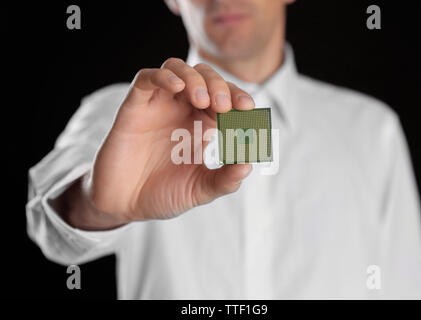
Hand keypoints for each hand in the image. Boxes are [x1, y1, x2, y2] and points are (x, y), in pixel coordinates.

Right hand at [79, 58, 254, 228]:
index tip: (248, 108)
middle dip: (219, 86)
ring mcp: (158, 106)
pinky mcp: (135, 107)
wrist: (125, 205)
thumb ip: (224, 180)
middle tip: (225, 107)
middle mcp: (181, 110)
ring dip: (194, 78)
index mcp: (201, 125)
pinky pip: (147, 79)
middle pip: (204, 77)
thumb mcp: (199, 190)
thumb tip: (248, 165)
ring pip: (177, 69)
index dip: (238, 97)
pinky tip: (177, 87)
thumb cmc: (162, 193)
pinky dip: (163, 77)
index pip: (225, 98)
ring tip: (203, 100)